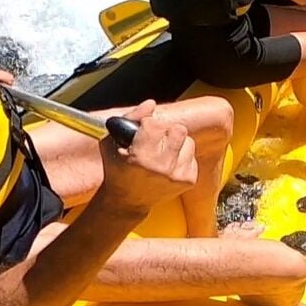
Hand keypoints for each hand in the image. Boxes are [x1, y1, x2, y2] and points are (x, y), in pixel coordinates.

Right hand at [98, 101, 197, 218]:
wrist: (127, 201)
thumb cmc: (117, 169)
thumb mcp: (112, 142)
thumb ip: (131, 118)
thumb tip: (151, 104)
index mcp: (141, 157)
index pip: (155, 124)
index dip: (147, 125)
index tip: (141, 133)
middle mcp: (162, 166)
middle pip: (178, 129)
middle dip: (166, 132)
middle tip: (155, 142)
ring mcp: (177, 175)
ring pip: (188, 141)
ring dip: (176, 144)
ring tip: (162, 154)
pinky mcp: (188, 180)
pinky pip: (192, 155)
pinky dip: (182, 157)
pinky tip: (168, 164)